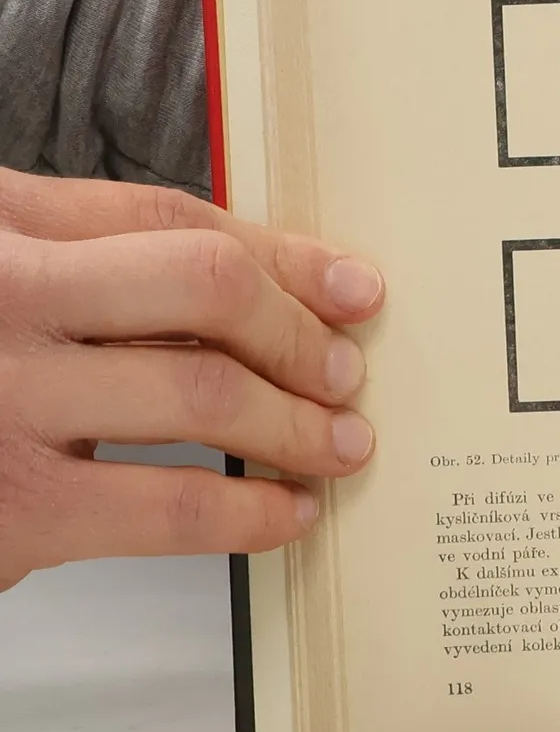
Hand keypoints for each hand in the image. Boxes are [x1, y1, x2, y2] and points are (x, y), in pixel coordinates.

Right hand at [0, 169, 384, 589]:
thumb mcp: (5, 283)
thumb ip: (97, 267)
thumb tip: (276, 288)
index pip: (170, 219)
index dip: (281, 256)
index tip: (352, 287)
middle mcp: (2, 294)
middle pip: (205, 285)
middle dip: (298, 332)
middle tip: (346, 374)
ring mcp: (3, 397)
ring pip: (203, 393)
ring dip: (297, 424)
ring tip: (339, 445)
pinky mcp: (14, 506)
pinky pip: (171, 504)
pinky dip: (252, 512)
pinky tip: (285, 513)